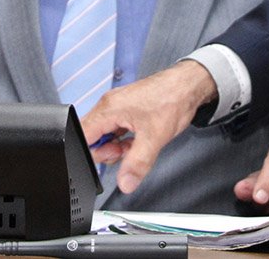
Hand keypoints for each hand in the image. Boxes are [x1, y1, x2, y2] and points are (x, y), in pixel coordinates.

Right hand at [81, 59, 217, 193]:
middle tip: (124, 153)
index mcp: (108, 109)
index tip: (109, 160)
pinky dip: (124, 140)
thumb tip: (125, 183)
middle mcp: (109, 106)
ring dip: (116, 147)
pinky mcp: (126, 109)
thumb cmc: (171, 100)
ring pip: (104, 135)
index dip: (90, 153)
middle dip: (106, 151)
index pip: (81, 136)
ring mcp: (117, 107)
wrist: (188, 85)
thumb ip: (137, 163)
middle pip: (91, 137)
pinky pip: (116, 130)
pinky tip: (138, 141)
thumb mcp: (154, 138)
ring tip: (135, 146)